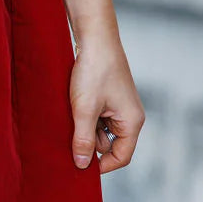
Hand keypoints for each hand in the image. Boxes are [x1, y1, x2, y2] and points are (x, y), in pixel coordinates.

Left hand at [68, 33, 144, 174]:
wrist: (94, 36)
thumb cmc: (94, 70)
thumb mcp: (84, 109)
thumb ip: (83, 139)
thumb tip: (81, 165)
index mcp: (132, 121)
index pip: (121, 157)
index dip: (100, 165)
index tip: (78, 164)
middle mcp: (129, 115)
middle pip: (109, 144)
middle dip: (89, 141)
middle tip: (70, 132)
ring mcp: (118, 105)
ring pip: (100, 129)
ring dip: (84, 126)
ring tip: (71, 112)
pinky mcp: (108, 95)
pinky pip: (96, 115)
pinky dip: (84, 114)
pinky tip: (73, 104)